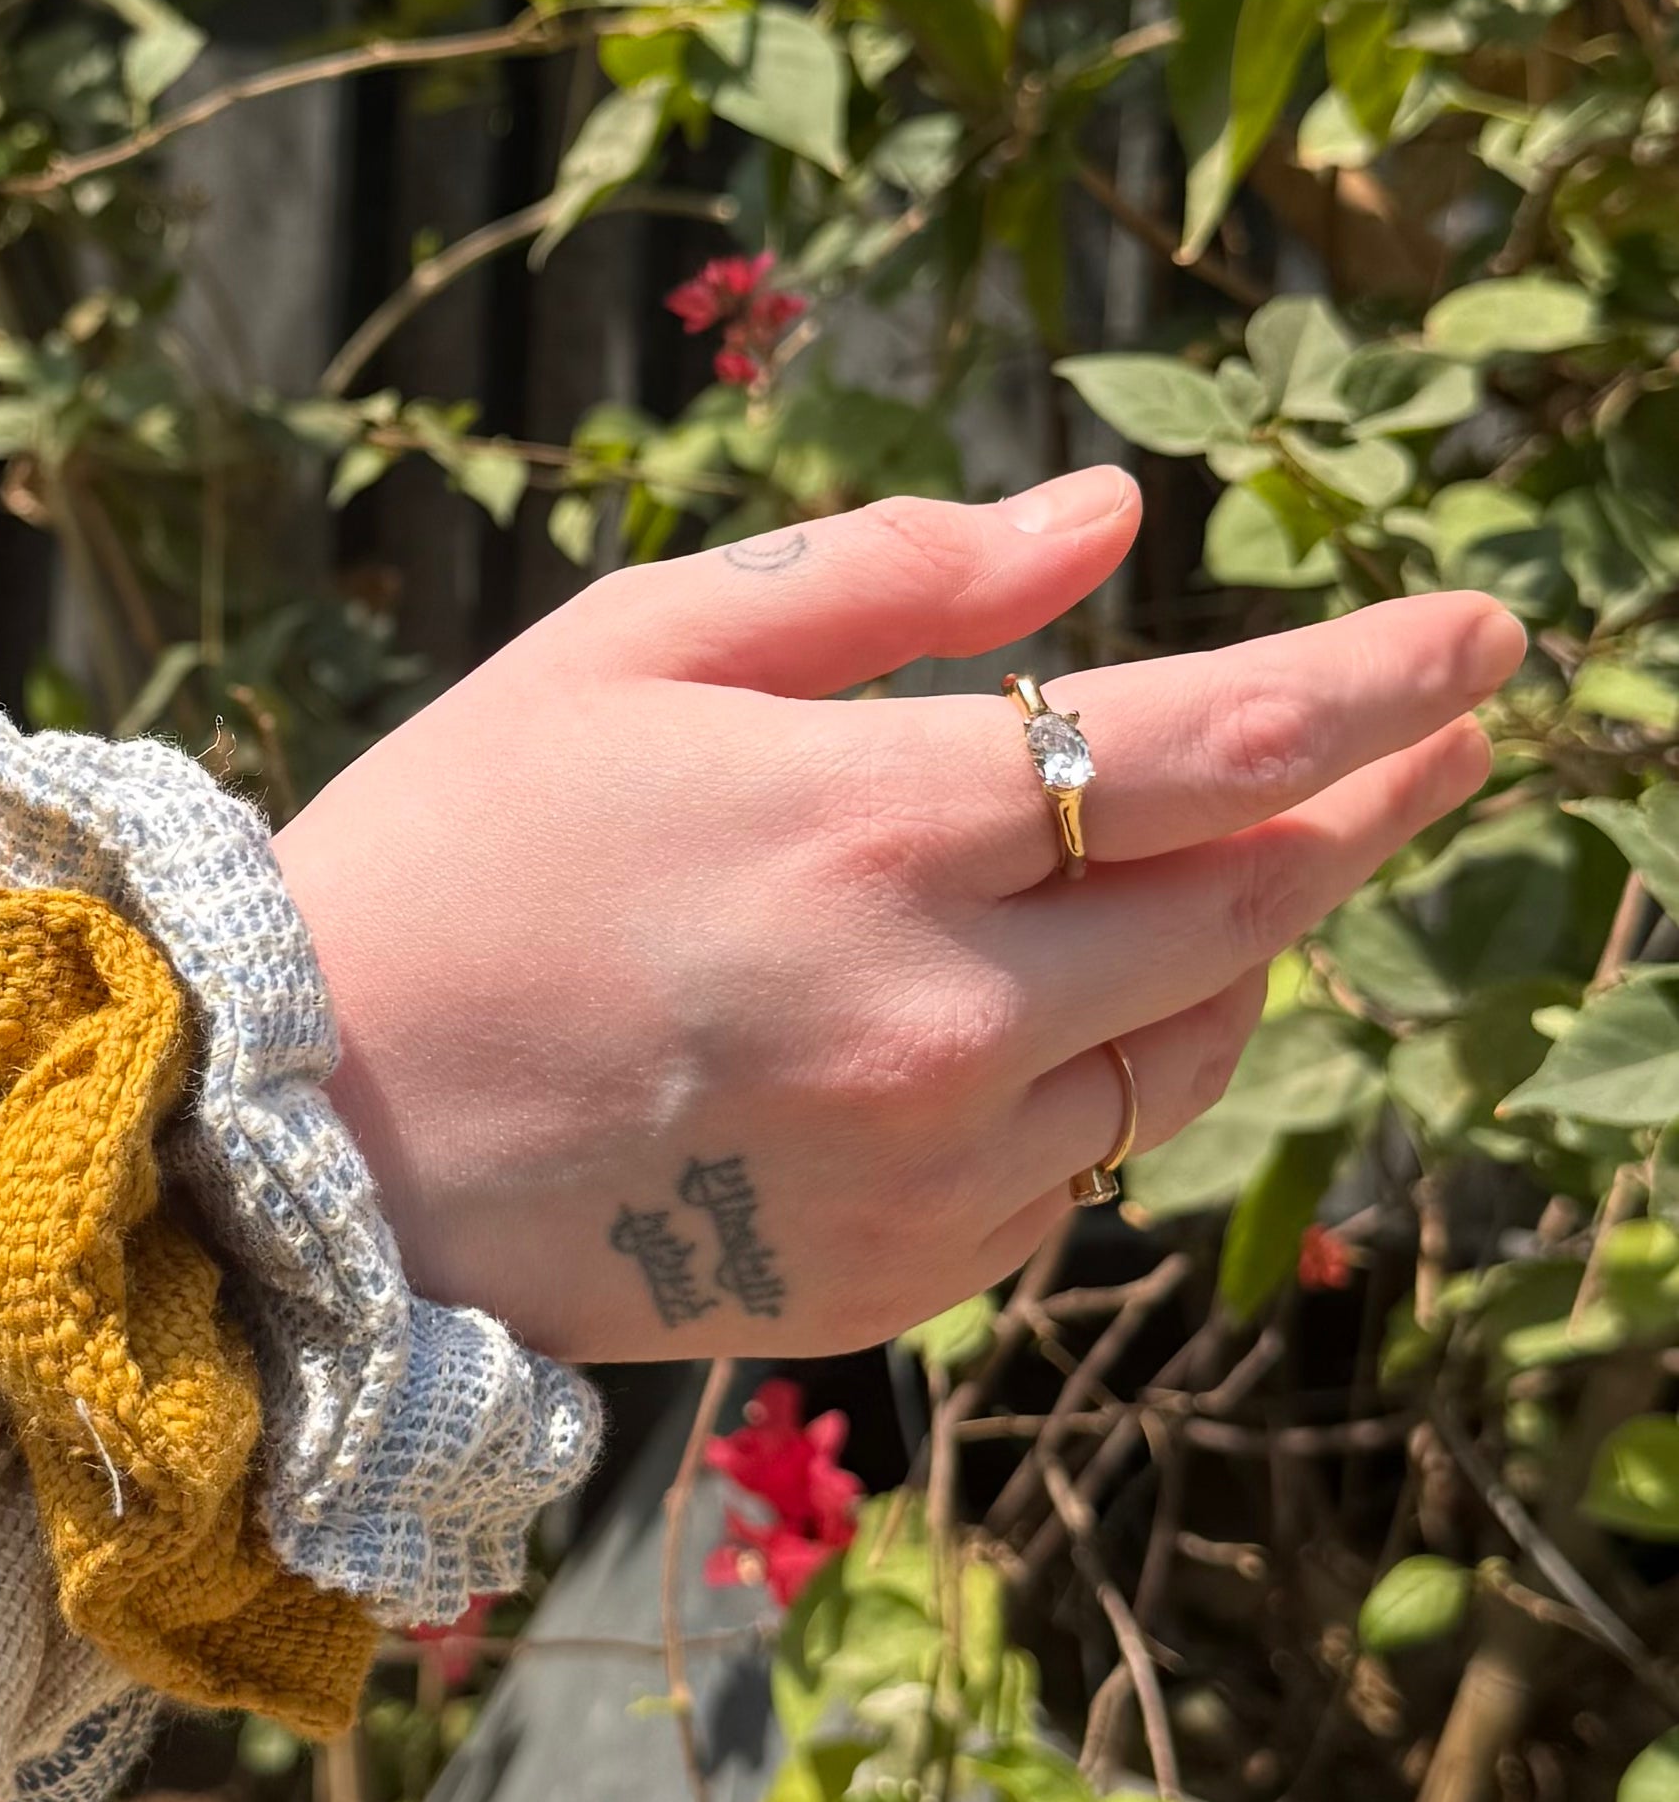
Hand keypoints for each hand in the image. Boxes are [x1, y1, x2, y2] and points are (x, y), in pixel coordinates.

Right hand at [274, 467, 1520, 1363]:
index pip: (1223, 743)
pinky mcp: (899, 1277)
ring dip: (1238, 945)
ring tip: (1228, 867)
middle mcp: (941, 1015)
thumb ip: (887, 572)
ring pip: (1189, 1048)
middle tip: (1446, 741)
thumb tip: (1107, 524)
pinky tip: (1038, 1013)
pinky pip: (1078, 1163)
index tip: (1490, 635)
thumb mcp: (627, 650)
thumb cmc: (453, 849)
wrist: (312, 1135)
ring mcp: (932, 1168)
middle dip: (1371, 808)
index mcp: (873, 826)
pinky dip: (1099, 1068)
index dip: (1387, 679)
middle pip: (1252, 905)